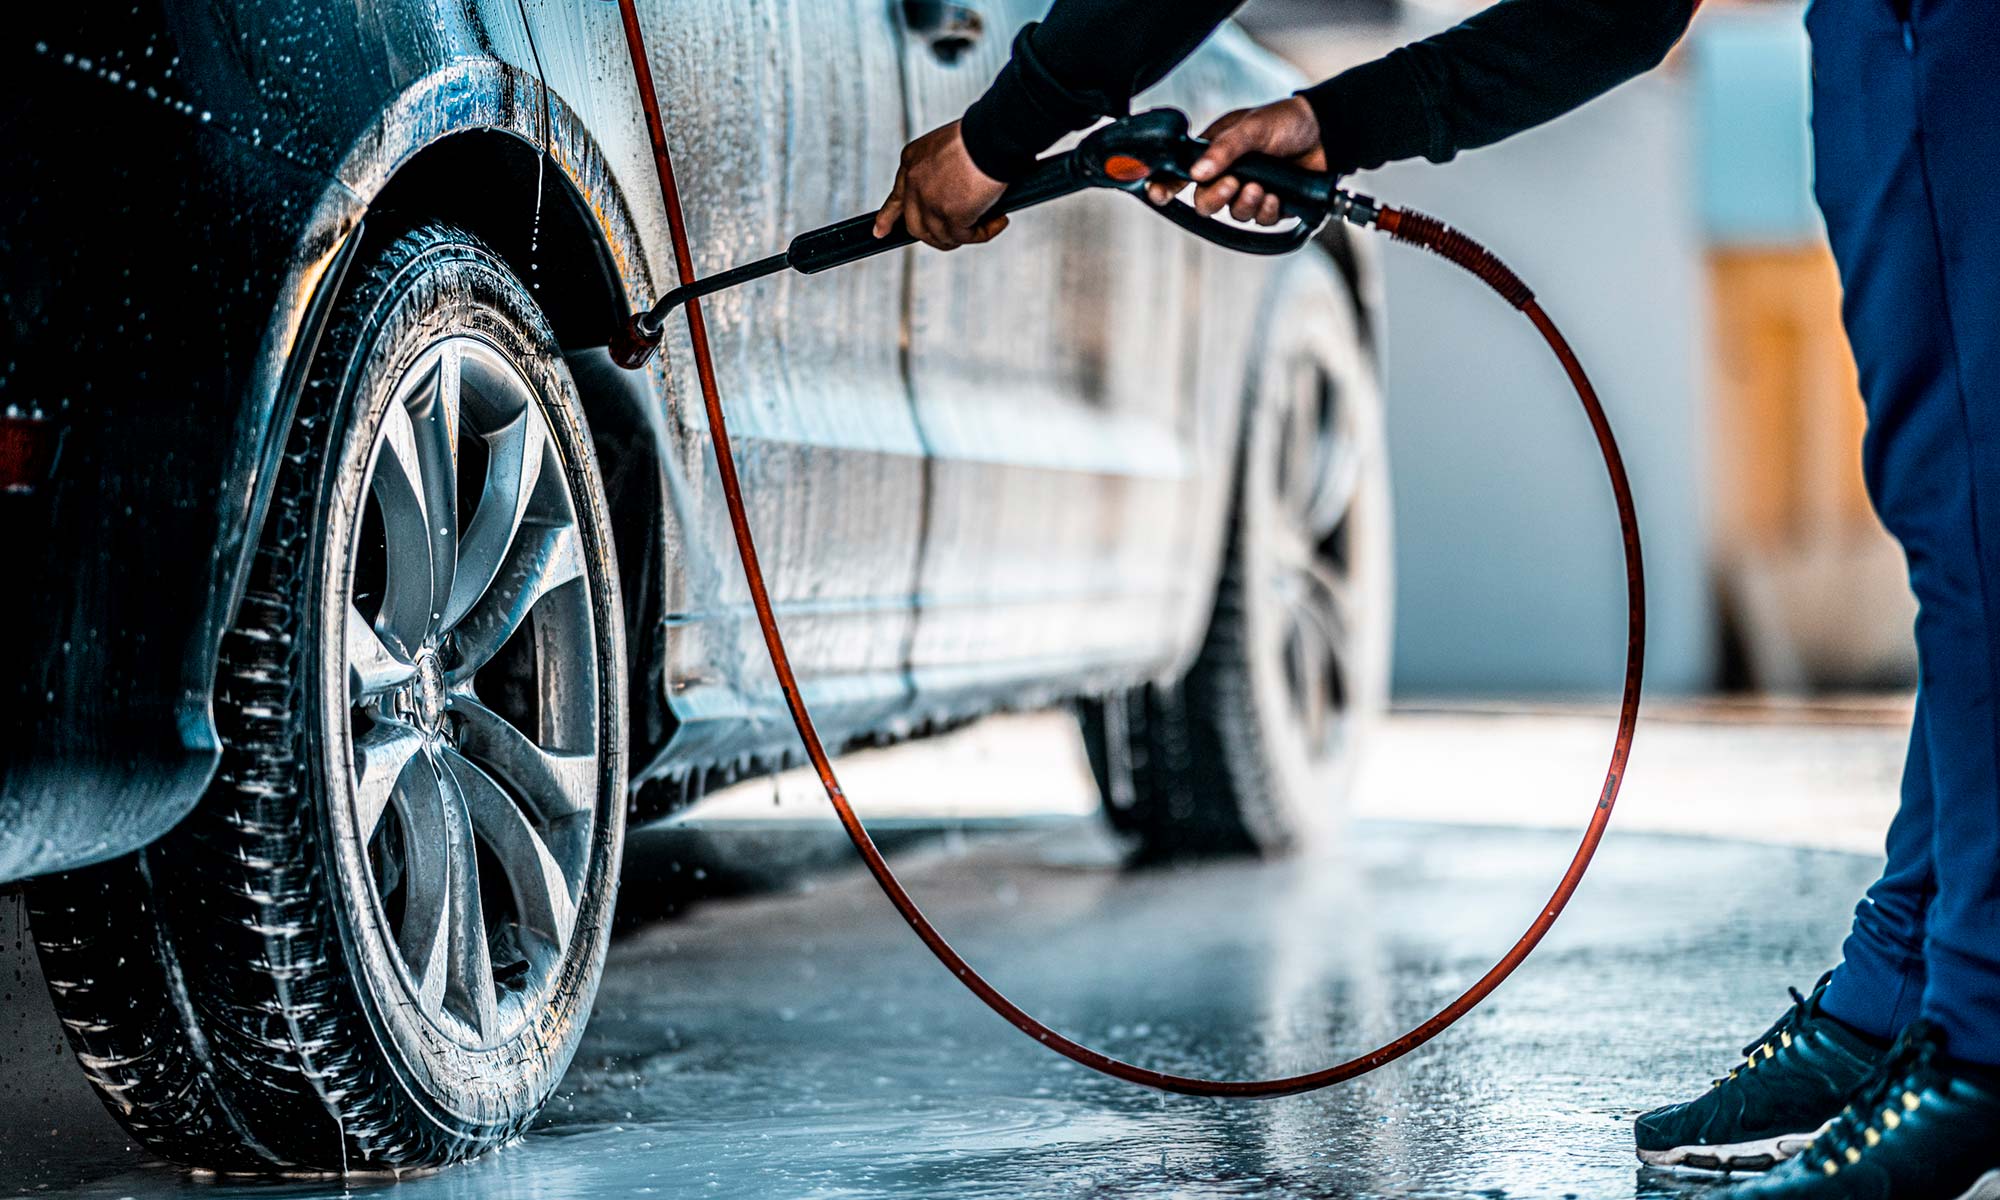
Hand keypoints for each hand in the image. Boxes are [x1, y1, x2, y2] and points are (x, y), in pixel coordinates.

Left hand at [873, 121, 1010, 250]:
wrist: (993, 135)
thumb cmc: (982, 134)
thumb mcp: (949, 148)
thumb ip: (943, 173)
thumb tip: (958, 197)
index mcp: (911, 161)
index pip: (896, 197)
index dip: (889, 217)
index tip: (881, 232)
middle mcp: (914, 183)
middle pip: (915, 224)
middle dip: (932, 236)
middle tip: (953, 239)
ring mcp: (929, 202)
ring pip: (940, 236)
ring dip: (964, 236)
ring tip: (986, 225)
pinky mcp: (950, 216)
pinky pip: (966, 237)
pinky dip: (985, 232)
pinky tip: (999, 221)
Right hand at [1145, 97, 1326, 224]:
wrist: (1328, 133)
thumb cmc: (1286, 122)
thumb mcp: (1252, 127)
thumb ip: (1224, 150)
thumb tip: (1197, 171)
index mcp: (1215, 153)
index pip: (1182, 173)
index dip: (1166, 186)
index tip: (1159, 194)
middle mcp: (1229, 174)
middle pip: (1206, 202)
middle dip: (1217, 198)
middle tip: (1233, 185)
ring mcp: (1250, 191)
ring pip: (1234, 215)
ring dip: (1247, 204)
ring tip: (1262, 187)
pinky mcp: (1271, 205)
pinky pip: (1260, 221)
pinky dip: (1267, 211)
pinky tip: (1277, 196)